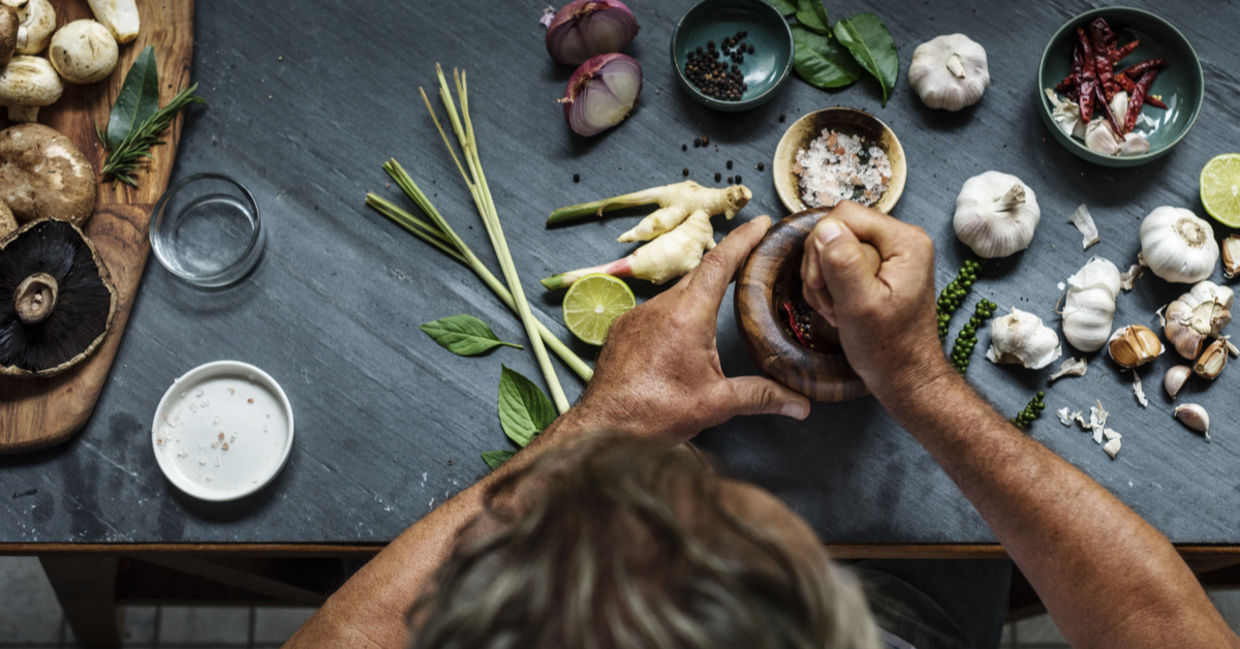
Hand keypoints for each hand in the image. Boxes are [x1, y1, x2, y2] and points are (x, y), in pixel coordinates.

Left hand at [567, 215, 810, 446]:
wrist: (602, 428)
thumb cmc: (653, 413)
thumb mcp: (716, 404)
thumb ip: (761, 397)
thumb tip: (800, 405)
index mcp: (687, 316)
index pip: (720, 263)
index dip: (743, 239)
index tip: (761, 223)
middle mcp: (659, 307)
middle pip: (699, 274)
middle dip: (726, 262)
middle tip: (751, 256)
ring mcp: (636, 316)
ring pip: (676, 293)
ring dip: (700, 292)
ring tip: (723, 295)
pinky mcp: (622, 330)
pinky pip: (654, 310)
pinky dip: (675, 312)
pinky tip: (684, 330)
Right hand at [799, 201, 949, 401]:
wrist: (905, 377)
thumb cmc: (889, 349)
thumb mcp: (860, 306)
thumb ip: (843, 262)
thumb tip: (825, 228)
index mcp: (905, 241)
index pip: (843, 215)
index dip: (822, 246)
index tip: (824, 285)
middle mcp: (900, 240)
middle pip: (836, 229)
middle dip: (821, 266)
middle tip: (830, 302)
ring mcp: (889, 254)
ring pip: (832, 246)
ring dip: (822, 280)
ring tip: (835, 310)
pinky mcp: (878, 269)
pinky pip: (838, 263)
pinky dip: (829, 287)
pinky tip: (837, 309)